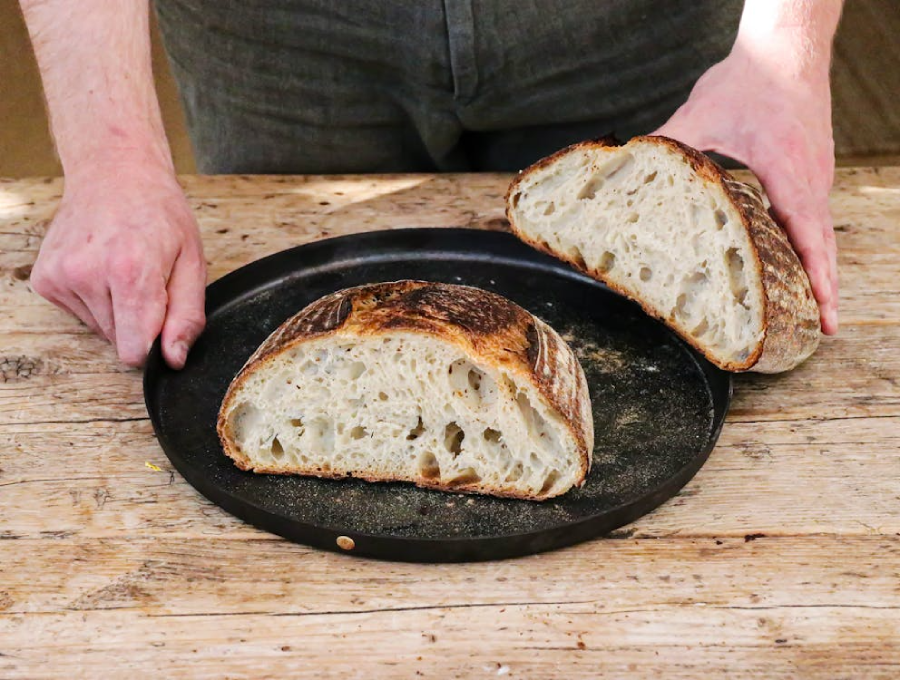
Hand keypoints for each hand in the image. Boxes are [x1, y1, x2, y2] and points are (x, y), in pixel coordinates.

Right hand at [31, 161, 206, 367]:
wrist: (114, 173)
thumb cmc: (159, 213)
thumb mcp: (193, 262)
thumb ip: (187, 316)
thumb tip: (173, 359)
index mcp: (130, 271)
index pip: (134, 350)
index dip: (154, 347)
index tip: (163, 324)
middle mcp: (87, 274)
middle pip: (119, 341)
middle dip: (139, 322)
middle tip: (146, 281)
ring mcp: (61, 276)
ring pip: (100, 329)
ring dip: (117, 311)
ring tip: (124, 270)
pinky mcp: (45, 279)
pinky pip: (80, 314)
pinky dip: (96, 300)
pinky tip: (102, 268)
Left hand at [654, 39, 837, 333]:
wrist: (786, 47)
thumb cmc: (748, 79)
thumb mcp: (700, 115)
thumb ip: (670, 149)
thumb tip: (630, 174)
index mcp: (788, 172)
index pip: (809, 236)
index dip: (817, 280)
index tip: (824, 316)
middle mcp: (811, 178)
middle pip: (823, 244)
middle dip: (823, 288)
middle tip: (818, 329)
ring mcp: (817, 174)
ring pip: (821, 232)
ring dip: (819, 269)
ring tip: (810, 307)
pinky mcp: (813, 168)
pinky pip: (815, 215)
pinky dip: (812, 244)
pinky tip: (796, 261)